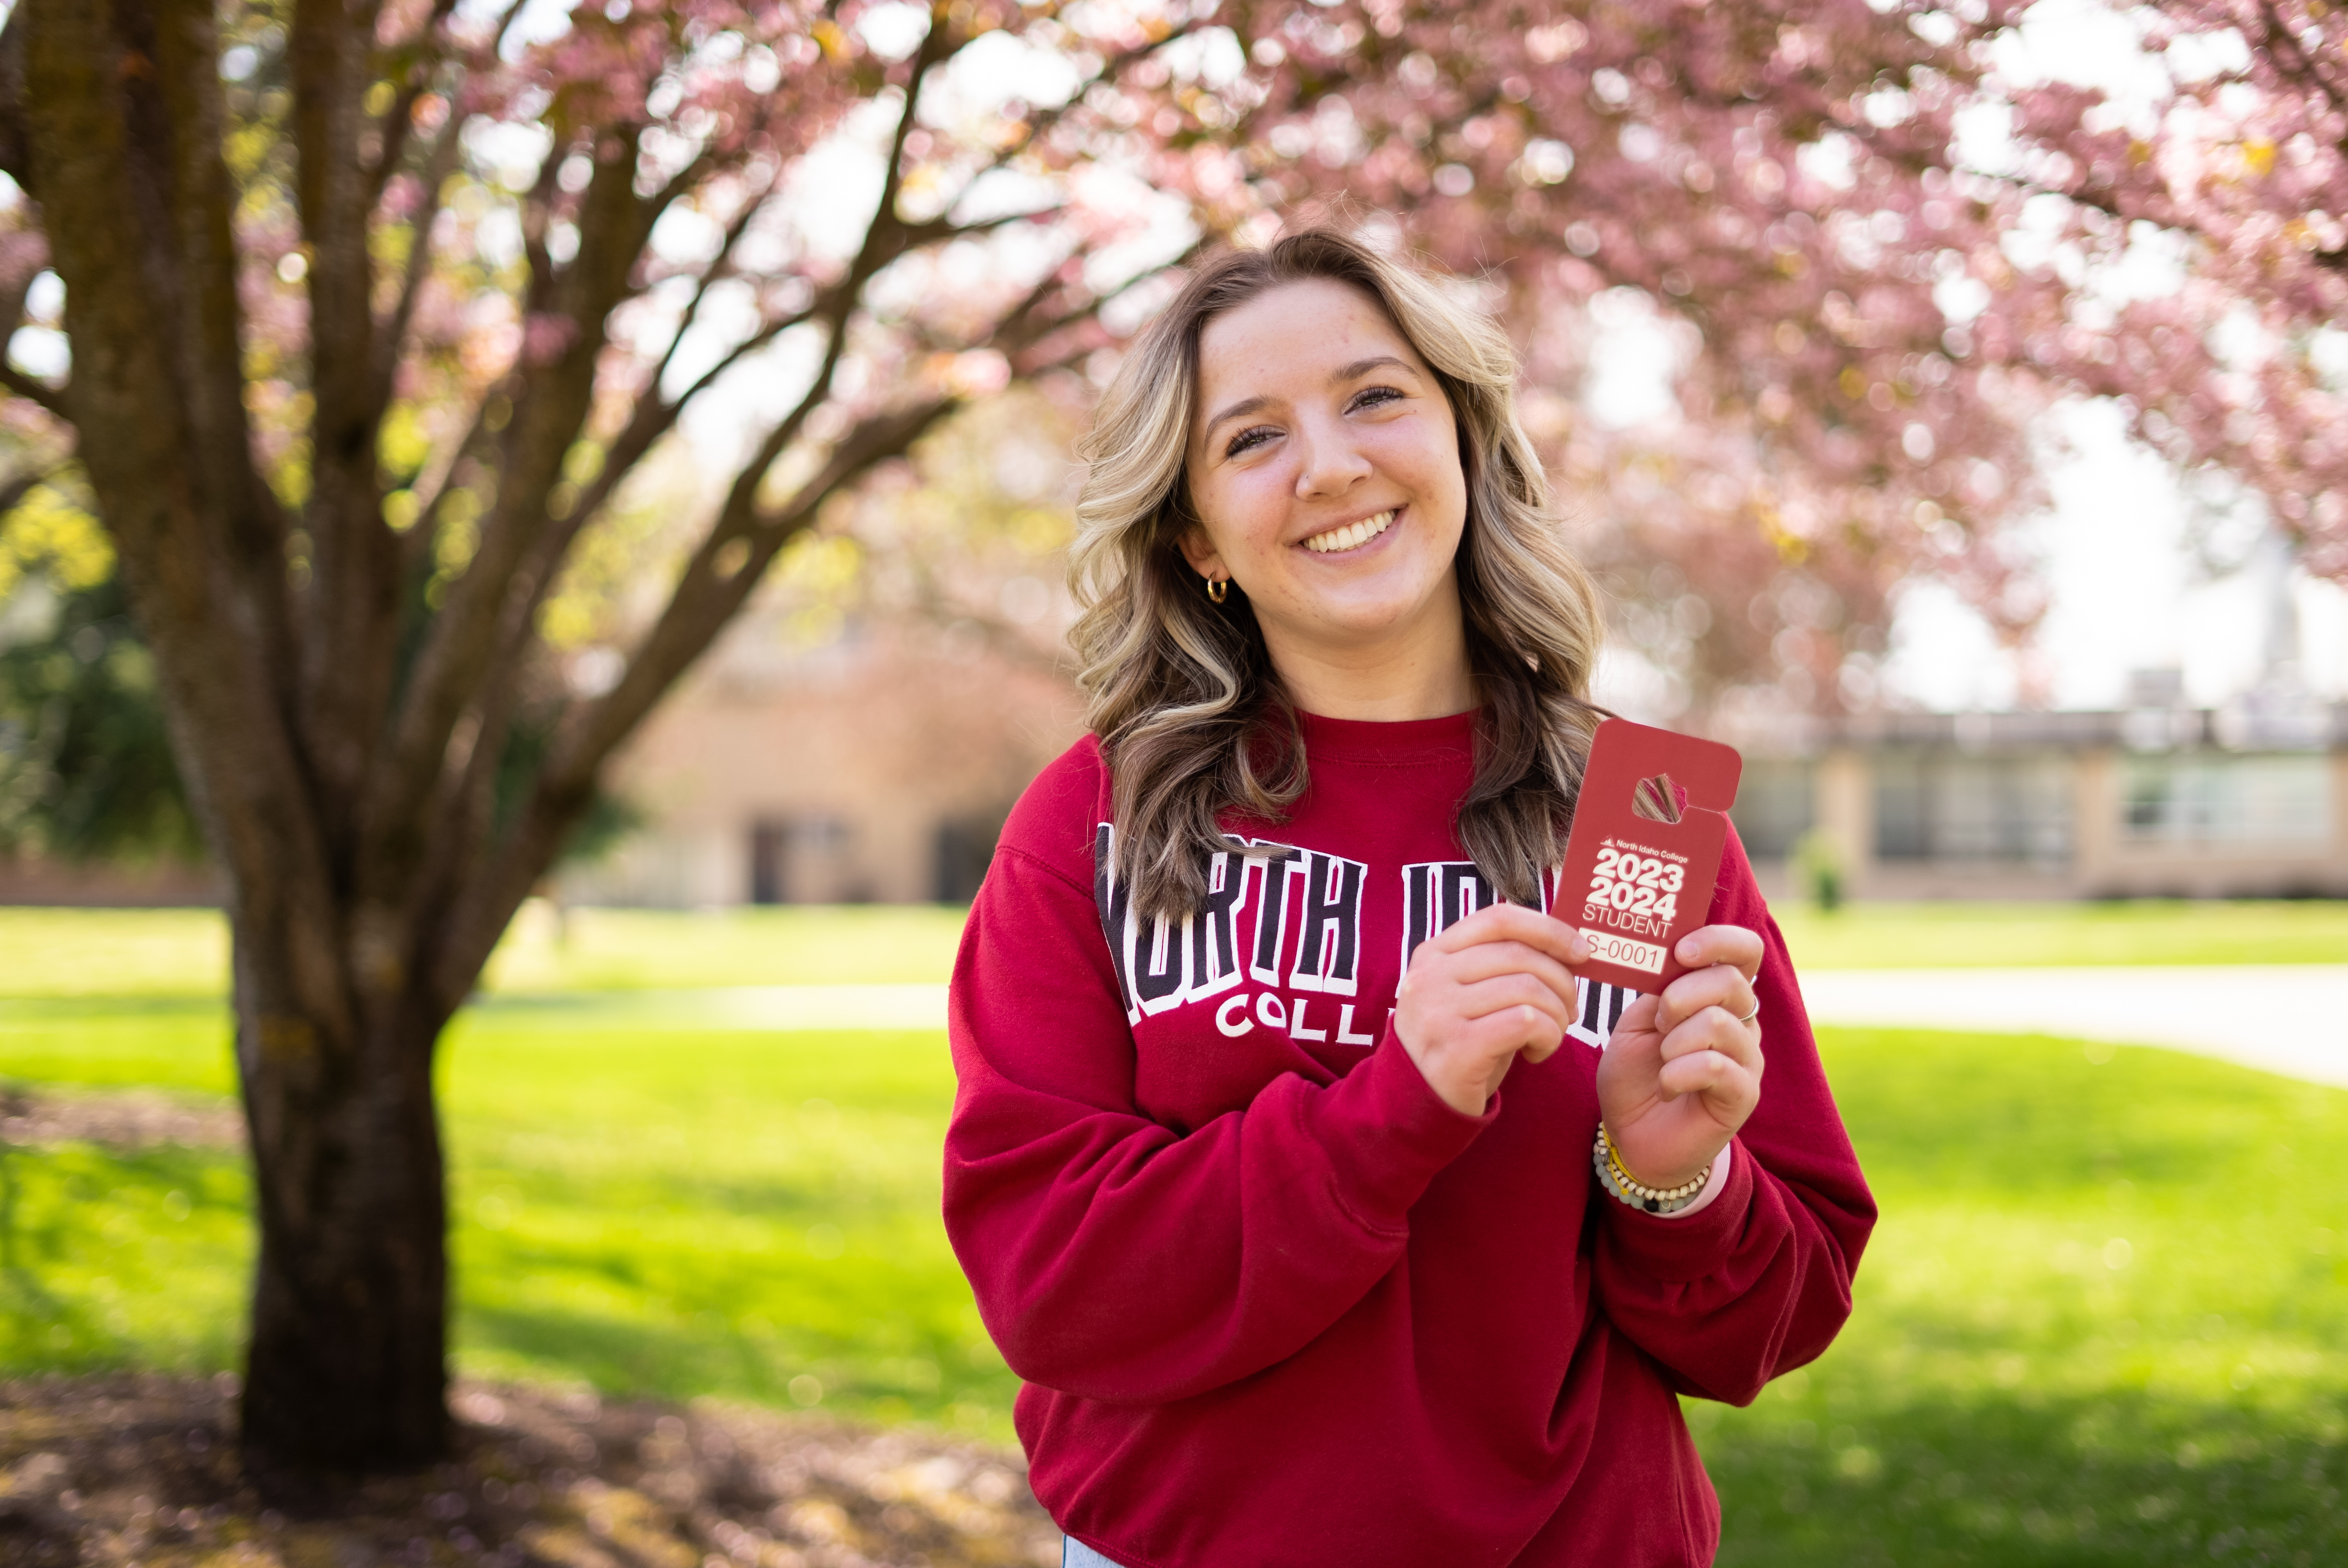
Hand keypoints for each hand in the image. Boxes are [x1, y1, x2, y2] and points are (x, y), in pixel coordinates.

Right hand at [1395, 904, 1590, 1115]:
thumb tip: (1569, 949)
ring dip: (1557, 1014)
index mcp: (1433, 953)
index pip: (1499, 919)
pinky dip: (1548, 1036)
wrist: (1415, 1104)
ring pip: (1527, 989)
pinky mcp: (1457, 1047)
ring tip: (1552, 1034)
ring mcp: (1439, 1010)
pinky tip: (1537, 1053)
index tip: (1580, 951)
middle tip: (1571, 1009)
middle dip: (1562, 981)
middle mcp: (1431, 976)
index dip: (1548, 930)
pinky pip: (1526, 1022)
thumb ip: (1503, 966)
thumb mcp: (1470, 995)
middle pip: (1519, 954)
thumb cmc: (1458, 1044)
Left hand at [1594, 924, 1765, 1190]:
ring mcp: (1747, 1058)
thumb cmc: (1636, 1075)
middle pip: (1731, 982)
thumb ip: (1658, 989)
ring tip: (1662, 1061)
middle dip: (1681, 996)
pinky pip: (1715, 1067)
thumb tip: (1675, 959)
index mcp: (1717, 996)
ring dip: (1675, 1040)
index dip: (1718, 941)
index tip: (1680, 951)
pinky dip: (1678, 1072)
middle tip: (1658, 1021)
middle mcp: (1742, 1022)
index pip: (1745, 950)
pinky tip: (1666, 1086)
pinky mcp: (1743, 1094)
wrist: (1635, 1137)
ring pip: (1720, 1023)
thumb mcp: (1636, 1022)